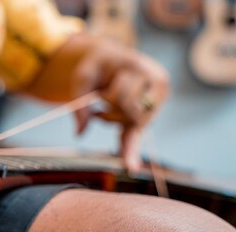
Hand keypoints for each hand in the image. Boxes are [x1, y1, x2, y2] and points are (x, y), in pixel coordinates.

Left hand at [71, 39, 169, 171]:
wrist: (111, 59)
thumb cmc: (97, 66)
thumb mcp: (83, 77)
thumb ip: (80, 103)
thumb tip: (80, 133)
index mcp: (143, 69)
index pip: (124, 98)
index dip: (110, 106)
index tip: (99, 114)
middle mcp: (157, 85)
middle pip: (130, 114)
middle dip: (110, 115)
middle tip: (97, 109)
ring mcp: (157, 101)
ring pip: (132, 125)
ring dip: (113, 122)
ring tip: (103, 109)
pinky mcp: (148, 115)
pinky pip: (138, 135)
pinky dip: (130, 149)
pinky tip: (130, 166)